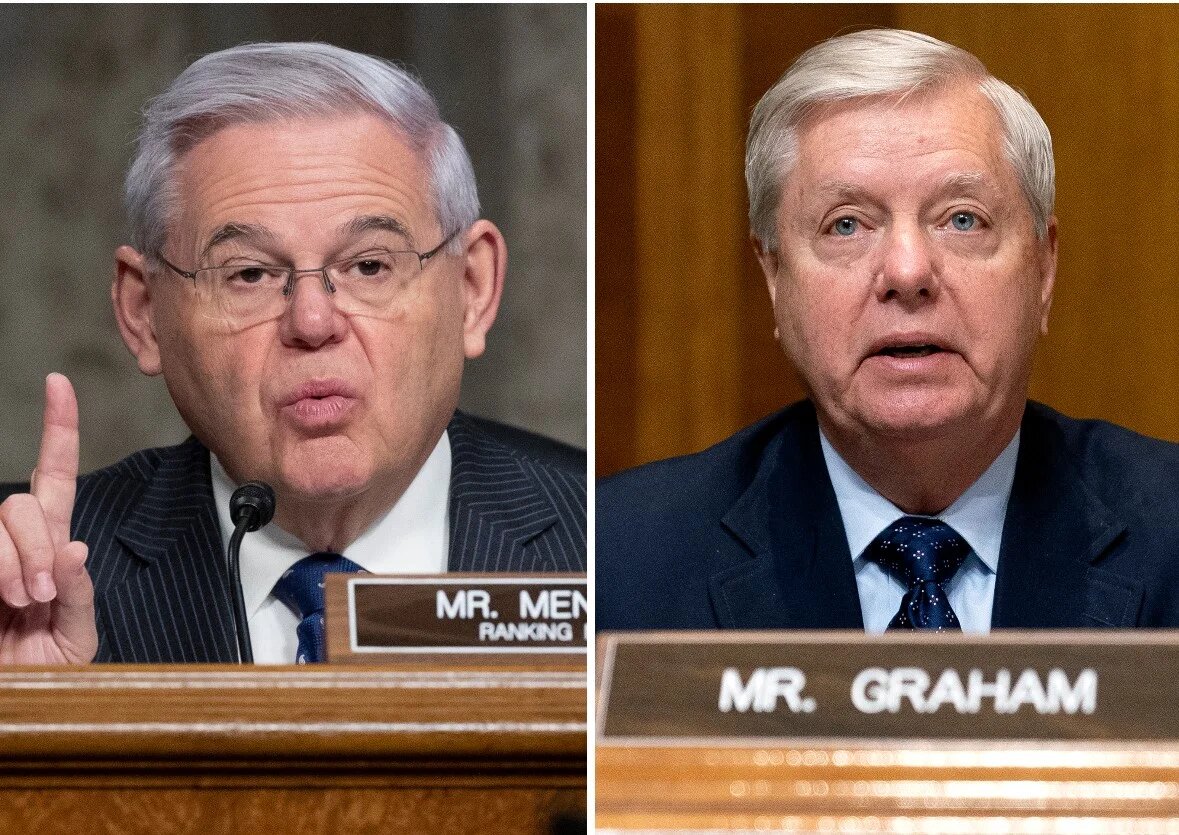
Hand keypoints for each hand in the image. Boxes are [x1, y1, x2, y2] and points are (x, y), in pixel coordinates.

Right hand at [0, 374, 95, 662]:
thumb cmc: (49, 671)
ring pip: (1, 520)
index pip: (55, 477)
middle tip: (38, 595)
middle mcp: (16, 543)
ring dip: (12, 564)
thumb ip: (78, 592)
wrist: (25, 704)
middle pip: (22, 504)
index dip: (59, 429)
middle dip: (34, 545)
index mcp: (52, 547)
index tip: (58, 383)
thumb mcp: (76, 634)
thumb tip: (72, 547)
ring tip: (19, 606)